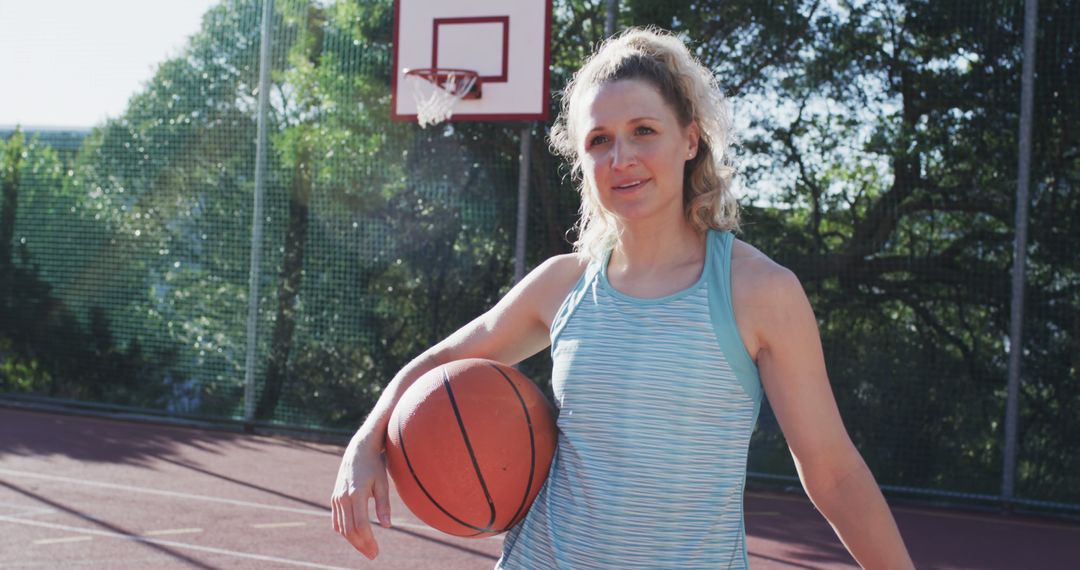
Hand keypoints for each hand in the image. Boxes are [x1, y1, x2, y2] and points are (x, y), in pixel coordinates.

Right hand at [331, 437, 391, 558]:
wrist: (358, 450)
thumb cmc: (375, 466)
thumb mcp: (383, 483)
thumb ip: (384, 505)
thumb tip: (387, 526)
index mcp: (356, 494)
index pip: (360, 525)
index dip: (368, 541)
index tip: (376, 551)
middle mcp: (343, 497)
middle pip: (349, 530)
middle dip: (361, 545)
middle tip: (373, 555)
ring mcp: (336, 498)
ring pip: (341, 528)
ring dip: (352, 541)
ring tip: (366, 549)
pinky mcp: (334, 498)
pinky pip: (337, 521)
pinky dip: (345, 532)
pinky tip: (355, 537)